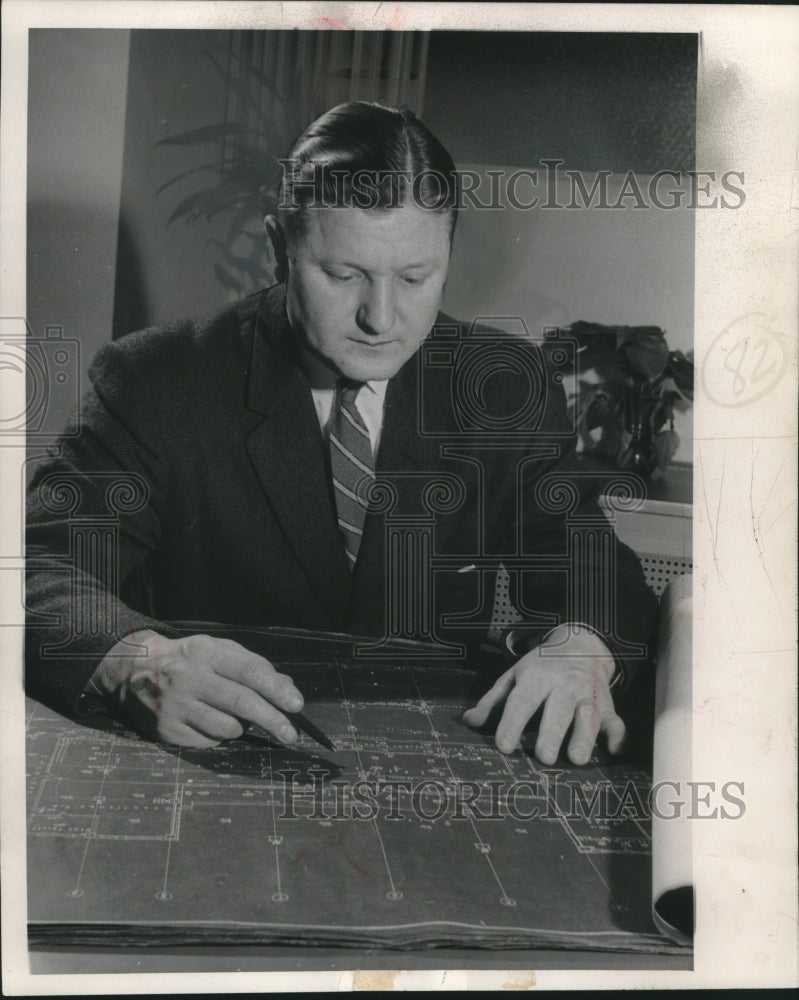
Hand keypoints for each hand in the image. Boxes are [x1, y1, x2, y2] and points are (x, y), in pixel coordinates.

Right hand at [92, 630, 303, 747]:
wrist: (130, 670)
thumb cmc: (185, 660)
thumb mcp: (216, 651)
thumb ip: (252, 665)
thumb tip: (286, 687)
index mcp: (205, 652)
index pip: (249, 671)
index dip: (276, 690)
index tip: (296, 705)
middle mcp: (189, 678)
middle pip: (241, 703)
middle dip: (272, 720)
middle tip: (291, 734)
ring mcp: (176, 706)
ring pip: (227, 727)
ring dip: (241, 727)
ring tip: (233, 716)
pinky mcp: (166, 730)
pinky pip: (208, 741)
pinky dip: (217, 735)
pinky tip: (207, 721)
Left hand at [463, 625, 623, 764]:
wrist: (580, 644)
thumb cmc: (541, 667)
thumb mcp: (513, 676)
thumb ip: (492, 701)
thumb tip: (469, 722)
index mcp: (536, 678)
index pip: (521, 701)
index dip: (511, 723)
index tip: (503, 746)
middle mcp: (563, 685)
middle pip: (557, 710)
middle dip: (551, 733)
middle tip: (543, 758)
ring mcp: (587, 695)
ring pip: (588, 715)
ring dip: (583, 736)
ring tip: (577, 758)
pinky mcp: (607, 705)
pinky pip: (616, 720)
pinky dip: (619, 735)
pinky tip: (615, 749)